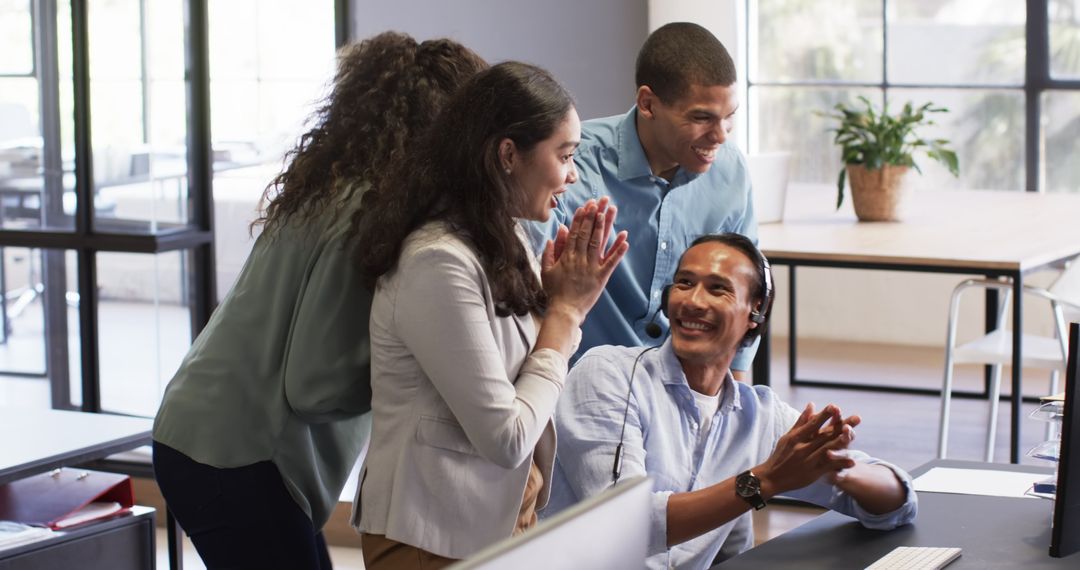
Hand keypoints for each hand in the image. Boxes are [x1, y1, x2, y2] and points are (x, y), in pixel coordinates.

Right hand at [541, 198, 628, 324]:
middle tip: (599, 201)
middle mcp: (579, 259)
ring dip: (604, 226)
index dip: (581, 218)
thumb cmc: (554, 291)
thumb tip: (558, 231)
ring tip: (609, 211)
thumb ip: (551, 250)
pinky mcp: (601, 277)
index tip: (586, 205)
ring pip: (598, 243)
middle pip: (587, 233)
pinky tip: (625, 238)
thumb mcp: (546, 269)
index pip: (574, 232)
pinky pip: (611, 262)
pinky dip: (618, 250)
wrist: (564, 310)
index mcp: (567, 256)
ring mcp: (591, 268)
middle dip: (593, 216)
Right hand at [755, 403, 859, 496]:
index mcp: (796, 438)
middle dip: (842, 425)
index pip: (813, 424)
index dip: (825, 415)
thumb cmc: (780, 455)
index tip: (836, 406)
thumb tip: (811, 405)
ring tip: (854, 435)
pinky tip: (852, 461)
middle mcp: (802, 448)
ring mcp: (808, 461)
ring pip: (827, 450)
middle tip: (857, 418)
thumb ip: (801, 421)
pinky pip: (828, 467)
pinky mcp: (812, 474)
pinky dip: (840, 464)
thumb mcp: (788, 436)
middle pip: (825, 435)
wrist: (771, 478)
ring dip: (842, 442)